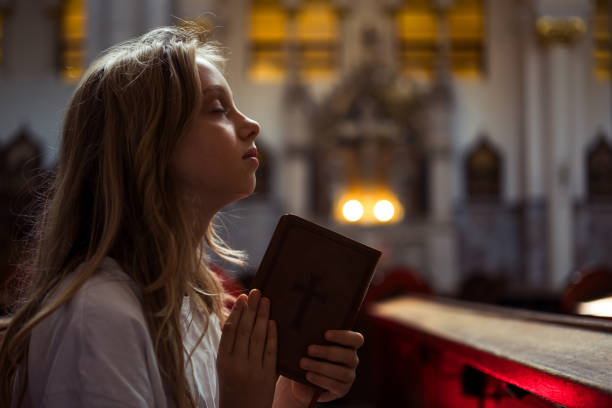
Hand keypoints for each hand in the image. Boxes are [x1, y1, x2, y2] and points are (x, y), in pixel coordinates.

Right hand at [217, 289, 277, 407]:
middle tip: (257, 291)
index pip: (229, 331)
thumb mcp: (224, 368)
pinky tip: (273, 322)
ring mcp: (252, 371)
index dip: (236, 312)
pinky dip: (272, 336)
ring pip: (257, 338)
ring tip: (266, 300)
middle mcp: (236, 365)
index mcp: (222, 361)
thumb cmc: (232, 389)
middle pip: (244, 331)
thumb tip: (234, 319)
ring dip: (262, 317)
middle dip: (251, 309)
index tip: (243, 298)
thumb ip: (229, 347)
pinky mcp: (267, 378)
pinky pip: (270, 353)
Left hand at [290, 330, 363, 403]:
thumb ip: (312, 338)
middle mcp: (352, 360)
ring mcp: (349, 376)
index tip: (326, 334)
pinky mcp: (342, 390)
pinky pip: (335, 385)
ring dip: (321, 367)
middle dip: (328, 352)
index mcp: (348, 345)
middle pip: (349, 356)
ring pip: (342, 372)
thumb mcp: (308, 347)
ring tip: (303, 363)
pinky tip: (308, 375)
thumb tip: (304, 331)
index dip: (344, 336)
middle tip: (309, 350)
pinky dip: (320, 379)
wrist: (302, 382)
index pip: (357, 339)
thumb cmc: (306, 357)